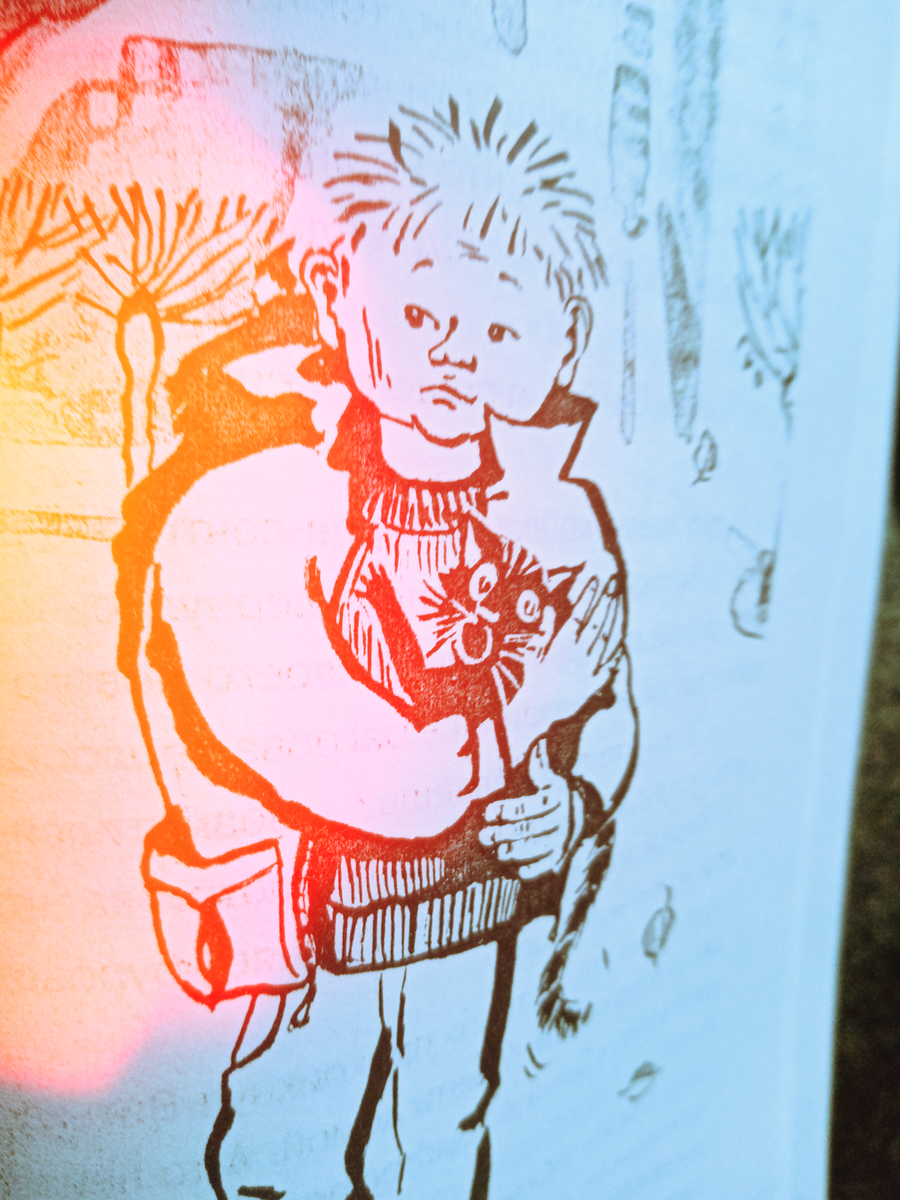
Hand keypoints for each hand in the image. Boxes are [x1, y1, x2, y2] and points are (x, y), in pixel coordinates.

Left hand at [478, 739, 583, 879]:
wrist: (590, 810)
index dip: (506, 810)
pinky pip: (548, 866)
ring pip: (537, 849)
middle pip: (528, 829)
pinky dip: (533, 870)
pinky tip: (516, 870)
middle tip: (484, 836)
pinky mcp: (564, 856)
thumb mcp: (553, 777)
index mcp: (556, 799)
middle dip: (504, 834)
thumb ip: (541, 765)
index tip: (488, 813)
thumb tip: (537, 743)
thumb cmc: (561, 791)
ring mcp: (564, 840)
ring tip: (497, 853)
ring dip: (515, 852)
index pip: (527, 807)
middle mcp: (562, 821)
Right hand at [503, 574, 624, 763]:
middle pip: (596, 624)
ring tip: (619, 605)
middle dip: (605, 603)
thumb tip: (547, 607)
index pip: (578, 615)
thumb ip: (545, 629)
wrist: (538, 710)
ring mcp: (588, 669)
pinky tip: (622, 644)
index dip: (588, 597)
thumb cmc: (533, 679)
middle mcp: (578, 654)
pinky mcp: (595, 684)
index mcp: (562, 645)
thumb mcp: (536, 651)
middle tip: (612, 585)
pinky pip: (609, 666)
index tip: (595, 582)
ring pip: (605, 641)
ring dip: (613, 621)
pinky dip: (616, 654)